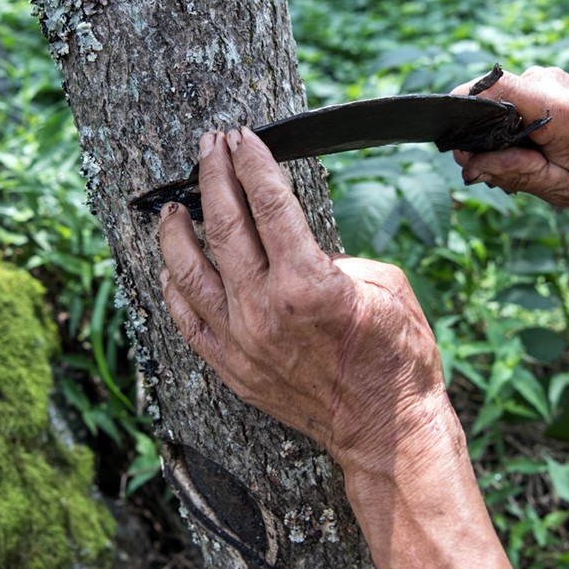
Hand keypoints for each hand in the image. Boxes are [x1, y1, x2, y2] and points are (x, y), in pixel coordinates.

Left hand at [157, 127, 448, 471]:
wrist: (387, 431)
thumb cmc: (399, 358)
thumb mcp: (387, 287)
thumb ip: (335, 258)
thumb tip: (299, 247)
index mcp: (308, 284)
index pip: (268, 205)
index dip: (251, 163)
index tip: (239, 137)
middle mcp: (265, 310)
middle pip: (224, 226)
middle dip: (213, 177)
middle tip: (208, 146)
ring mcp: (241, 343)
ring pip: (189, 272)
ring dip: (176, 230)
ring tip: (172, 203)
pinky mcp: (232, 369)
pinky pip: (187, 321)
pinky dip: (173, 288)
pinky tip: (169, 267)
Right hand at [453, 66, 568, 205]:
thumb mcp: (564, 185)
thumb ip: (515, 174)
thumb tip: (471, 169)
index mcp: (551, 106)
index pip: (487, 89)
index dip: (463, 112)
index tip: (462, 150)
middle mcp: (544, 82)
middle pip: (486, 102)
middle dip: (481, 139)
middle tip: (499, 173)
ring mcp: (545, 77)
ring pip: (498, 106)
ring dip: (499, 137)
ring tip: (527, 164)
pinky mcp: (545, 82)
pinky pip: (512, 103)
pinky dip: (513, 129)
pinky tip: (533, 151)